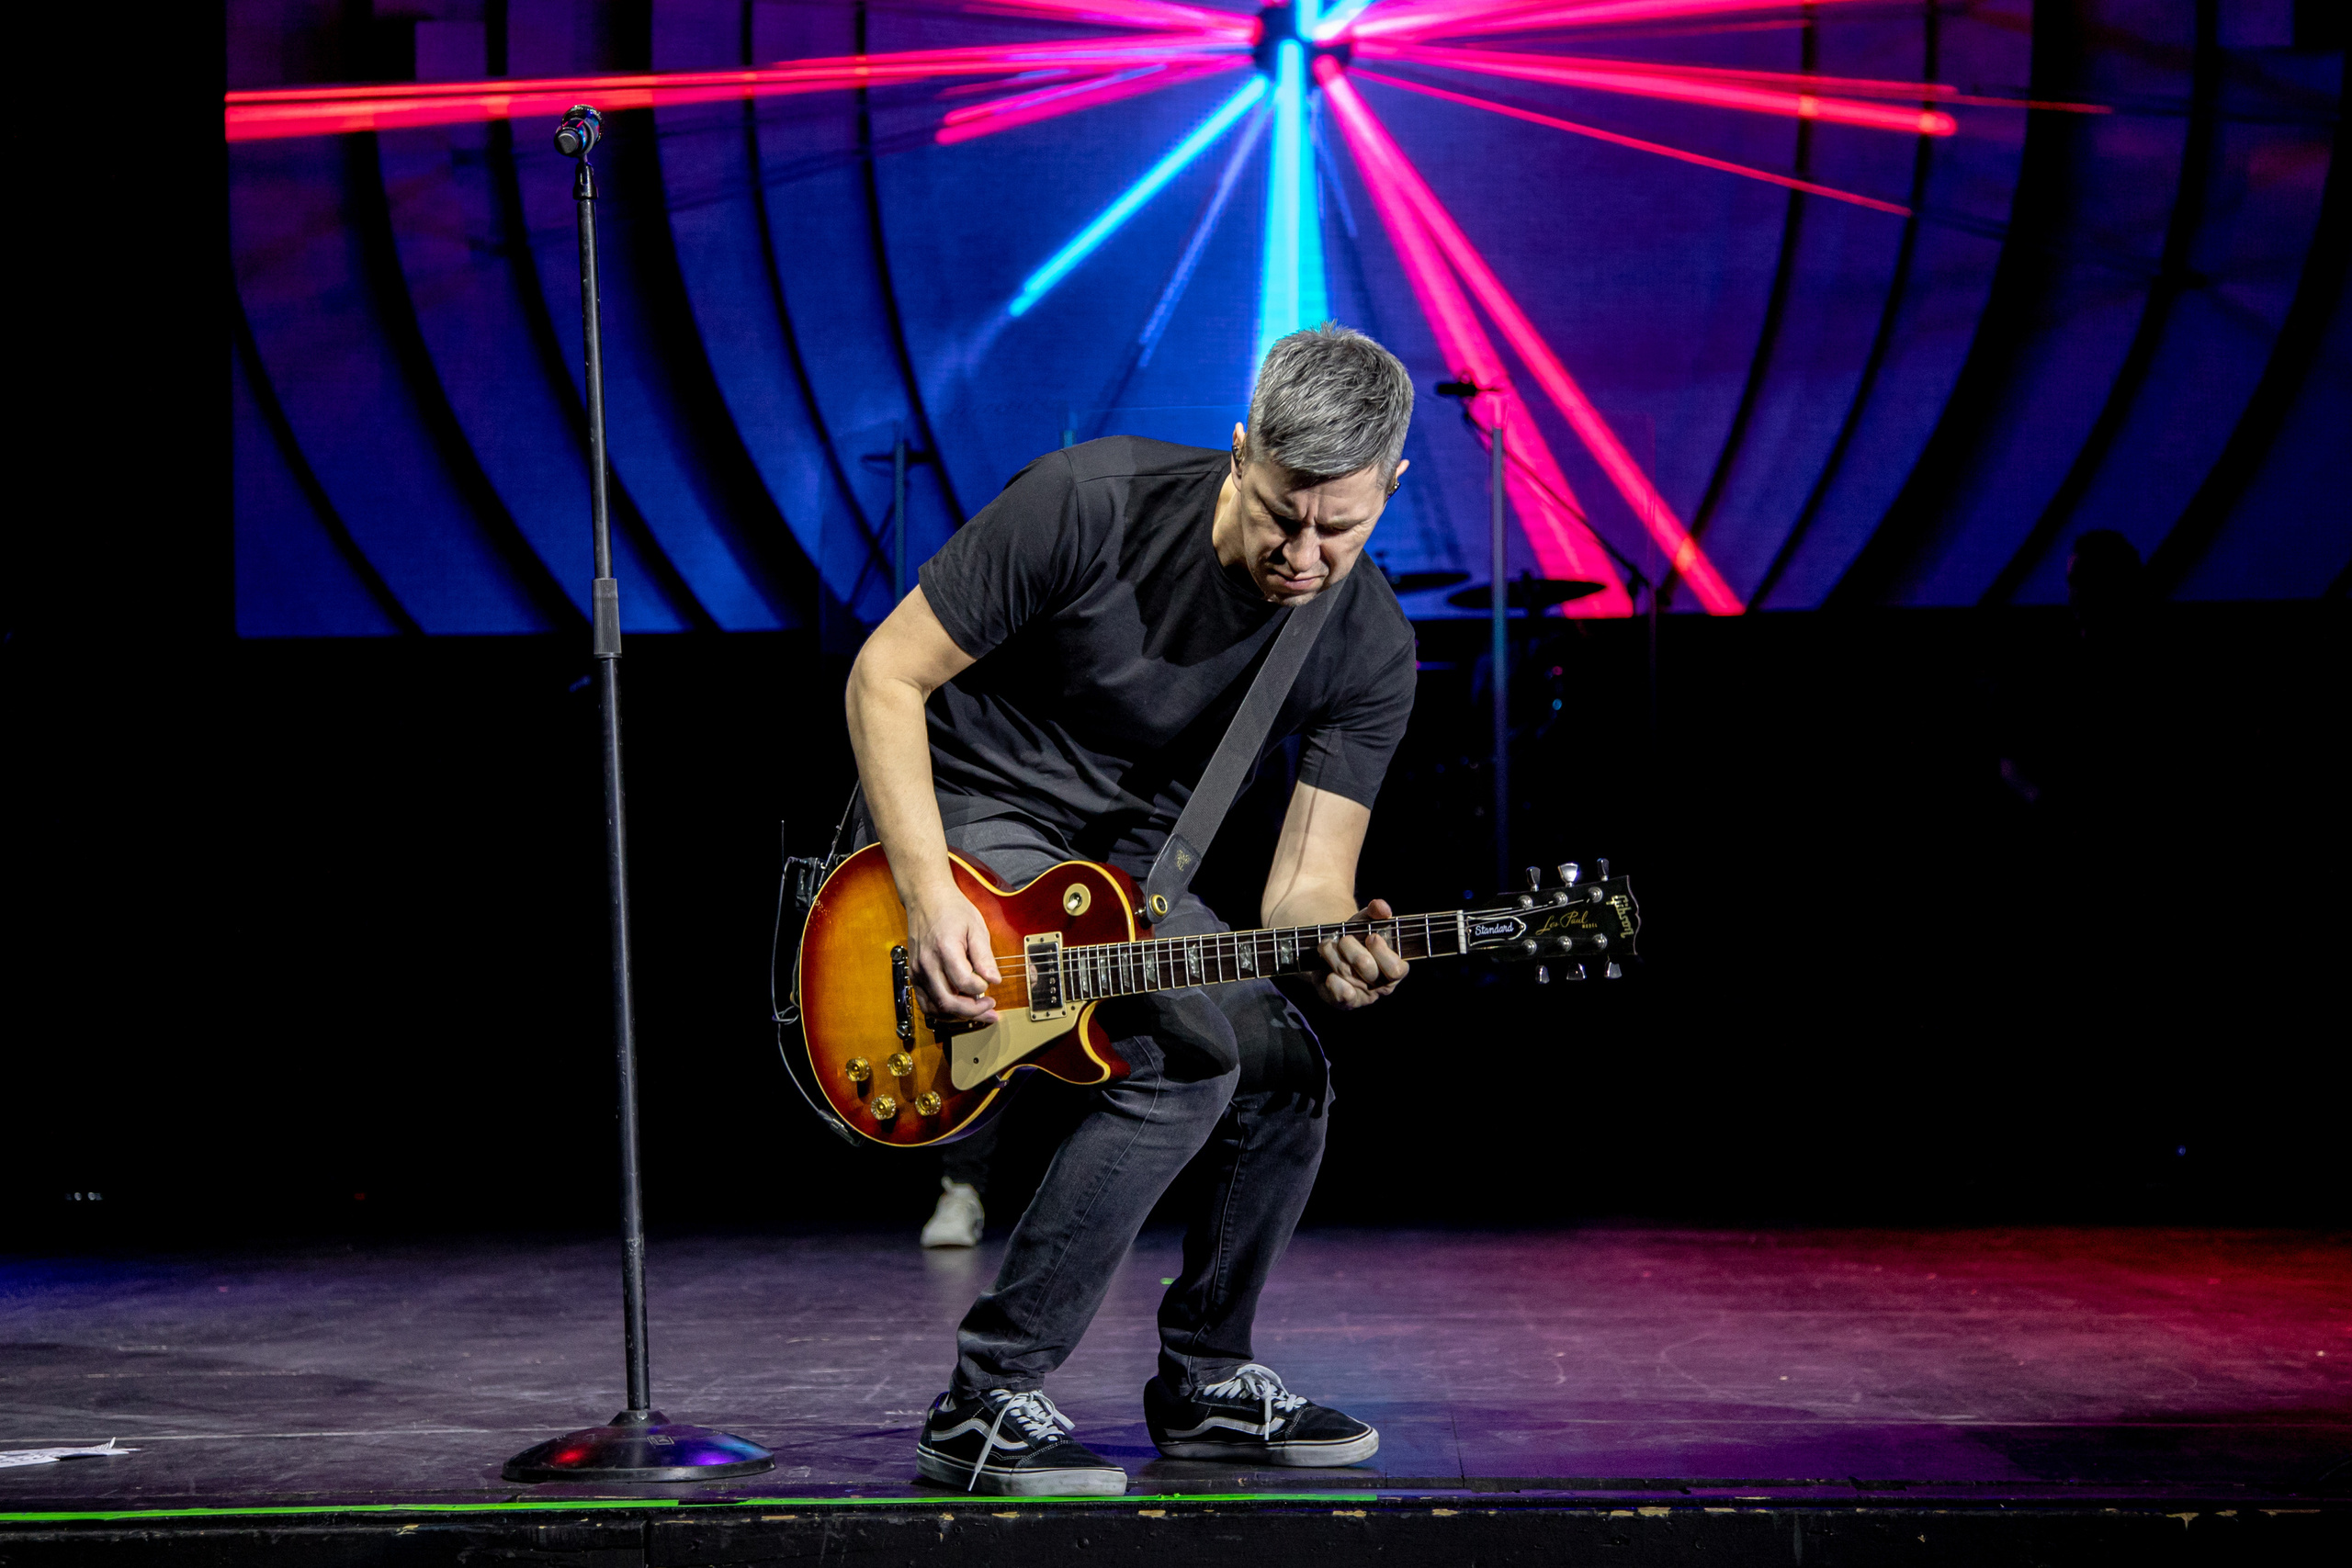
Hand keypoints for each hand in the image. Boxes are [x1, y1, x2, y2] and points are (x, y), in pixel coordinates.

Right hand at [905, 882, 1000, 1023]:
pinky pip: (926, 1003)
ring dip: (958, 1016)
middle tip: (991, 1009)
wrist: (926, 899)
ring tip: (978, 1013)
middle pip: (948, 1002)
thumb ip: (984, 956)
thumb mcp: (976, 927)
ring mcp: (917, 971)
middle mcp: (927, 963)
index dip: (982, 988)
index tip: (991, 983)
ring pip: (935, 1008)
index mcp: (945, 949)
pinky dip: (943, 1011)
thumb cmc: (952, 910)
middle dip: (973, 1012)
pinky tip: (959, 1009)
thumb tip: (994, 980)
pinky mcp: (914, 975)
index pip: (964, 983)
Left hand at [1314, 898, 1406, 1010]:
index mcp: (1394, 968)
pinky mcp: (1345, 1003)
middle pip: (1368, 969)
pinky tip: (1328, 973)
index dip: (1383, 953)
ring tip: (1327, 945)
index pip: (1396, 969)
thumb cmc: (1356, 937)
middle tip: (1343, 939)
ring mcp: (1364, 996)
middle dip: (1351, 949)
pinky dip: (1333, 982)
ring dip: (1334, 956)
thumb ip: (1376, 912)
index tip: (1371, 936)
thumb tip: (1382, 907)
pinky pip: (1341, 996)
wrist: (1333, 951)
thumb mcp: (1365, 921)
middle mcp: (1382, 985)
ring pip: (1349, 977)